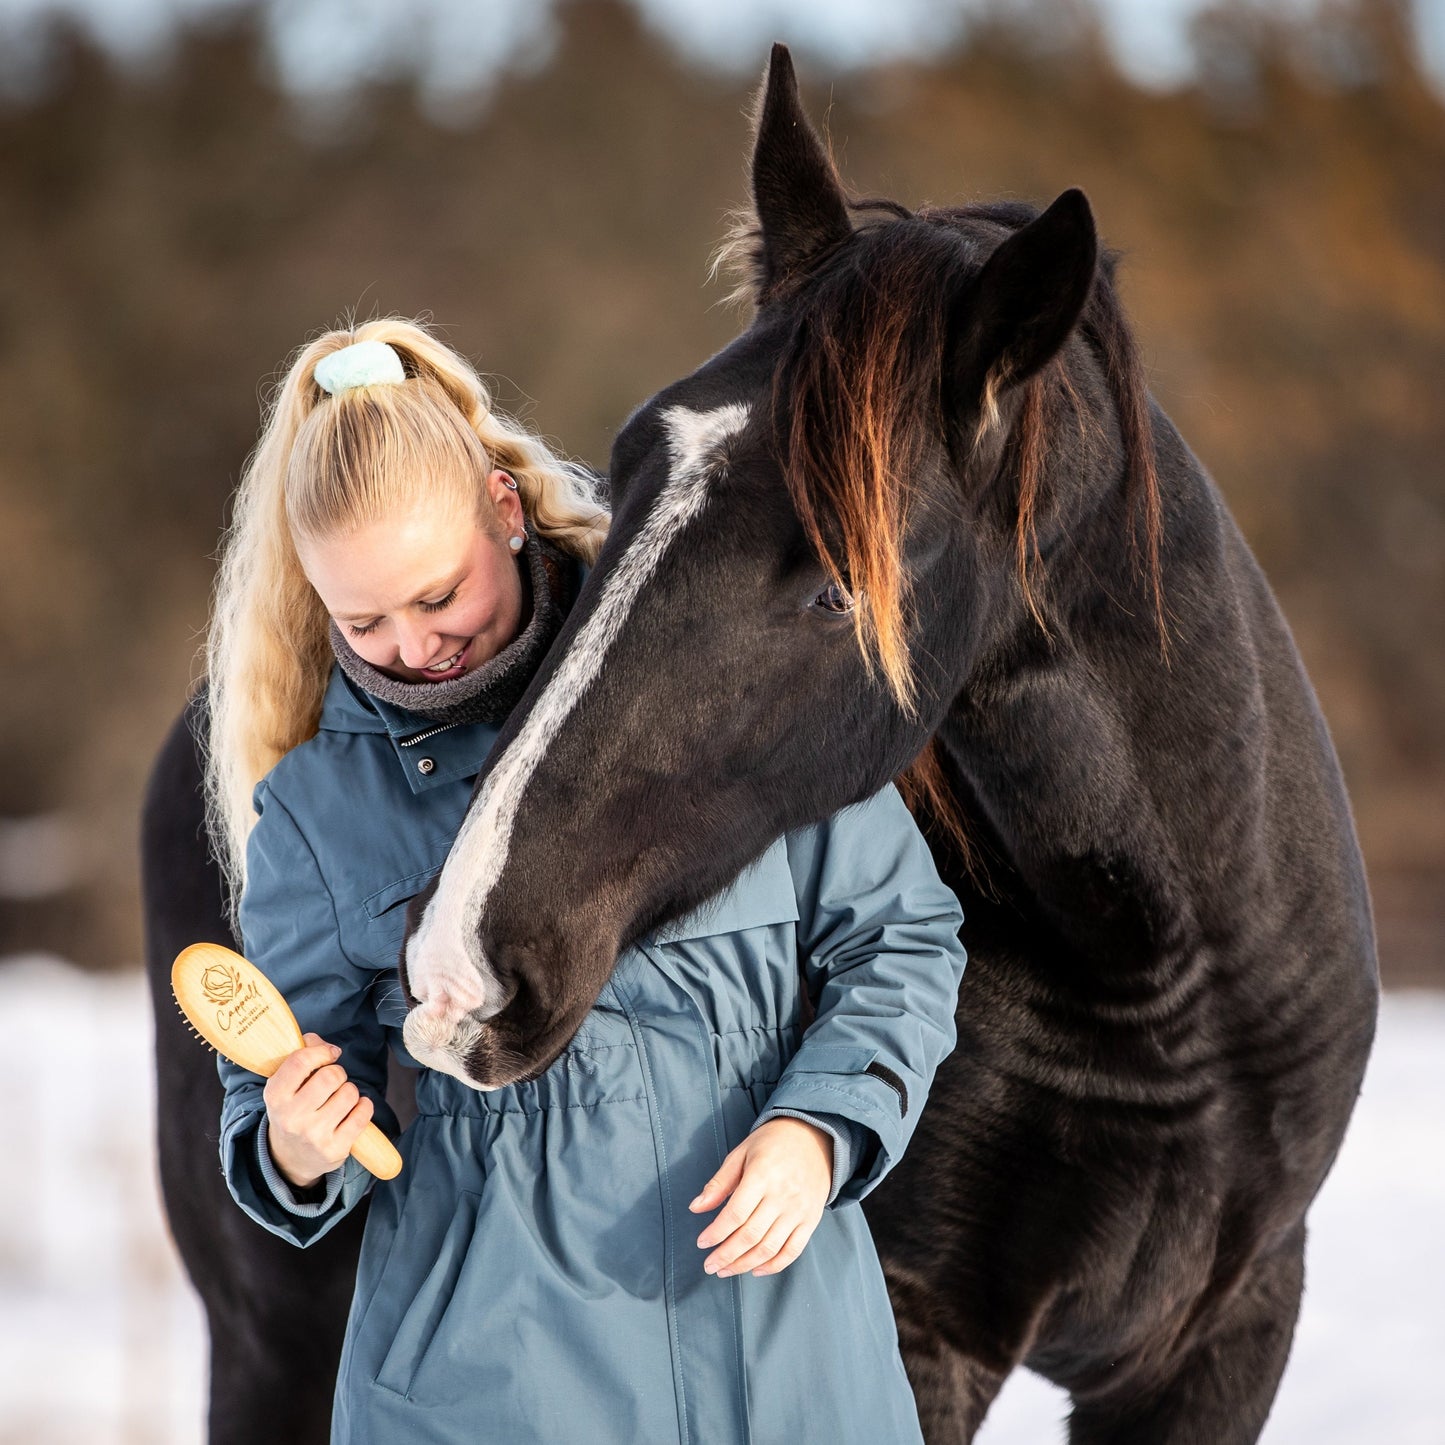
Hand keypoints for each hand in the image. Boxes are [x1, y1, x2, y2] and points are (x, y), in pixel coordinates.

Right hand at [262, 1032, 373, 1188]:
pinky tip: (354, 1110)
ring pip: (349, 1093)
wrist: (290, 1158)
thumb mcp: (285, 1084)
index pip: (301, 1061)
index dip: (321, 1051)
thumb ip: (301, 1054)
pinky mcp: (335, 1149)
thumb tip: (319, 1042)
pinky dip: (364, 1106)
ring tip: (339, 1099)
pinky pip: (363, 1114)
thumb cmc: (293, 1109)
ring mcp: (314, 1136)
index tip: (329, 1054)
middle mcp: (292, 1117)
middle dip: (338, 1073)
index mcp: (275, 1096)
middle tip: (333, 1082)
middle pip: (331, 1076)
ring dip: (349, 1091)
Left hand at [689, 1116, 831, 1277]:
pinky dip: (773, 1266)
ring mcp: (799, 1210)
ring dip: (744, 1265)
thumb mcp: (741, 1153)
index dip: (716, 1233)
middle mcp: (782, 1196)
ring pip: (769, 1248)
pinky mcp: (811, 1220)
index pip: (736, 1214)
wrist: (814, 1136)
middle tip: (709, 1265)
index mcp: (762, 1175)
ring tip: (726, 1270)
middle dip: (726, 1255)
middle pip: (750, 1236)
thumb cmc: (772, 1143)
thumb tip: (695, 1207)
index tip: (702, 1242)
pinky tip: (755, 1270)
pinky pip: (792, 1251)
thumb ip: (719, 1182)